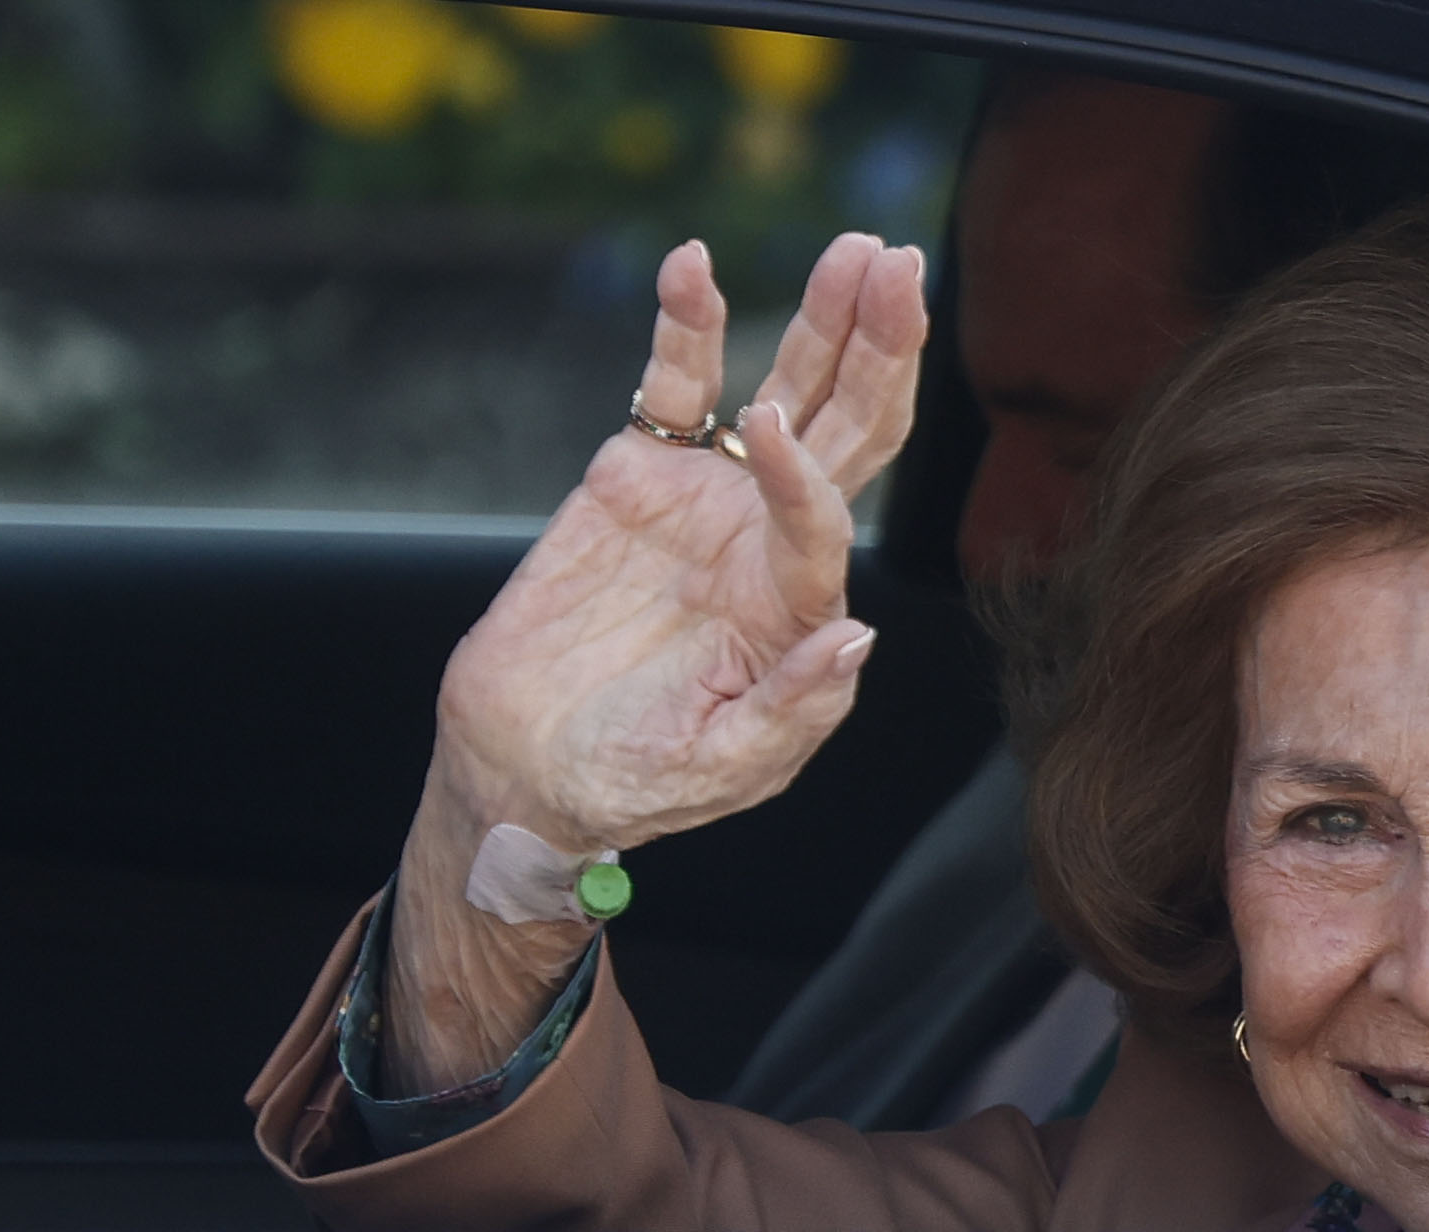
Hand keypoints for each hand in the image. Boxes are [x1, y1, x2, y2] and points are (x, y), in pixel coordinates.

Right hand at [436, 231, 927, 852]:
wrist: (527, 769)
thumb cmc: (635, 782)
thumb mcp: (724, 768)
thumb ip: (794, 708)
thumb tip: (861, 634)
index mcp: (799, 607)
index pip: (827, 519)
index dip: (809, 475)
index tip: (771, 432)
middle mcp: (770, 540)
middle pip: (847, 428)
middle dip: (880, 350)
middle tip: (901, 269)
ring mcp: (709, 500)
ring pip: (782, 389)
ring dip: (821, 320)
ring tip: (854, 252)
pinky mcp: (637, 475)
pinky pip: (673, 387)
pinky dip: (685, 324)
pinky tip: (693, 265)